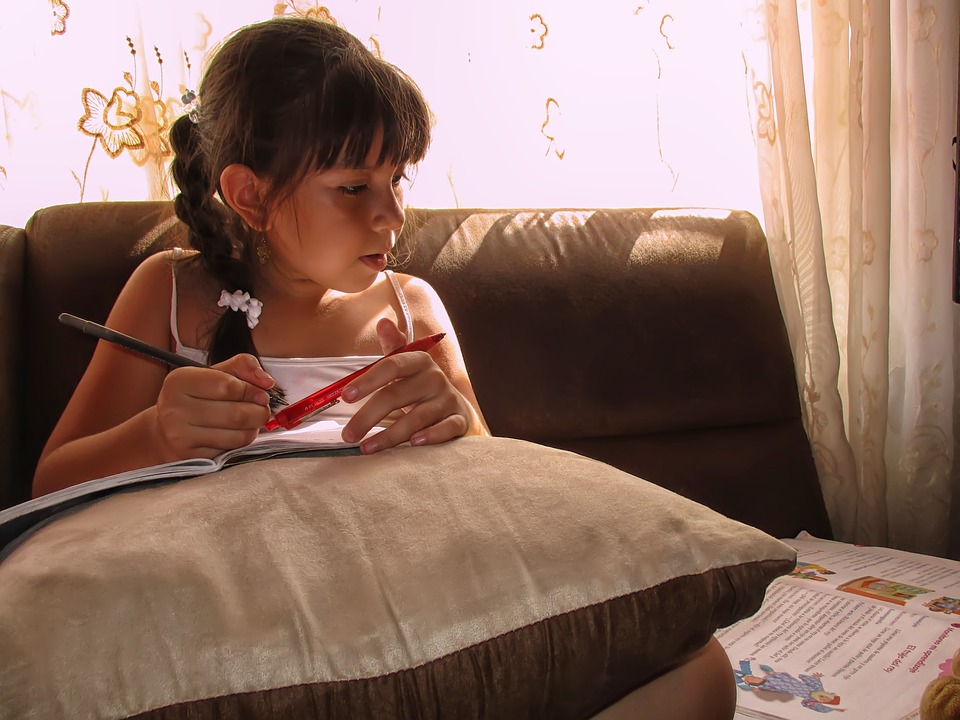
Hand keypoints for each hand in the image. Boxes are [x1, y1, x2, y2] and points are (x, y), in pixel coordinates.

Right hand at [152, 353, 273, 460]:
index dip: (252, 390)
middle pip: (237, 414)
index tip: (261, 393)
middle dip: (259, 411)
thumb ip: (243, 366)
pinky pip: (232, 449)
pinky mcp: (191, 456)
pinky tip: (236, 432)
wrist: (168, 428)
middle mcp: (174, 409)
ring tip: (250, 420)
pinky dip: (242, 440)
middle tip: (262, 408)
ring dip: (254, 427)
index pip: (229, 386)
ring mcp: (180, 436)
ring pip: (238, 434)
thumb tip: (267, 381)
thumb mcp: (215, 372)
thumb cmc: (198, 396)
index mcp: (179, 381)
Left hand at [340, 318, 473, 452]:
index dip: (367, 380)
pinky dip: (430, 437)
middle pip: (396, 395)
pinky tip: (413, 444)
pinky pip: (445, 429)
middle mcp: (434, 378)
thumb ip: (392, 348)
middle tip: (348, 435)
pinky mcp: (458, 420)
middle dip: (368, 416)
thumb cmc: (421, 388)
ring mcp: (448, 400)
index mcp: (419, 361)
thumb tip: (383, 323)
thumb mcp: (407, 367)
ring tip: (367, 447)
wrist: (456, 410)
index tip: (345, 396)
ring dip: (390, 435)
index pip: (391, 365)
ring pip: (417, 417)